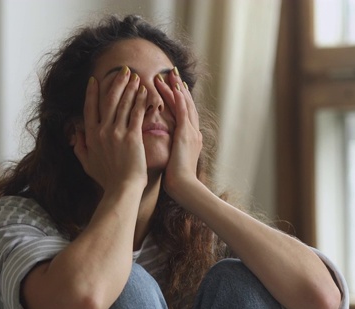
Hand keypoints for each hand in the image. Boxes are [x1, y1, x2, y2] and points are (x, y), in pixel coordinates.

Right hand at [72, 67, 148, 192]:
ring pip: (124, 104)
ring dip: (130, 88)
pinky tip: (145, 92)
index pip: (90, 108)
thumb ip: (80, 146)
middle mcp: (102, 131)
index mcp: (90, 136)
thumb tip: (75, 132)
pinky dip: (141, 101)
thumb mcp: (87, 163)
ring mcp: (117, 133)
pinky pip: (137, 114)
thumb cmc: (107, 179)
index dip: (92, 93)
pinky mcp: (132, 137)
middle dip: (116, 83)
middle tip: (124, 70)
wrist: (122, 189)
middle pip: (108, 101)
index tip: (95, 80)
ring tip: (136, 76)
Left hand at [155, 67, 202, 200]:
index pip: (182, 114)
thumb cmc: (176, 181)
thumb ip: (169, 151)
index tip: (172, 87)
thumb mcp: (173, 162)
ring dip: (177, 89)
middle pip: (186, 105)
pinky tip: (174, 87)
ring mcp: (191, 132)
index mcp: (189, 138)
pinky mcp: (186, 134)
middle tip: (172, 73)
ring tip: (169, 74)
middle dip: (179, 89)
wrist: (184, 188)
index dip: (177, 100)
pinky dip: (179, 99)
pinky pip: (182, 112)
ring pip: (184, 105)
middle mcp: (193, 132)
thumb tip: (161, 150)